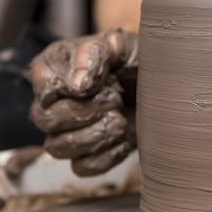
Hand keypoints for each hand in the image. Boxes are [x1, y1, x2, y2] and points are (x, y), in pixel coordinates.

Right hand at [28, 29, 137, 175]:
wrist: (169, 87)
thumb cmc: (140, 60)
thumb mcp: (122, 45)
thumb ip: (95, 53)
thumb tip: (76, 84)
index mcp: (57, 67)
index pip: (42, 84)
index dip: (65, 87)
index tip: (93, 84)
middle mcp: (57, 100)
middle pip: (45, 119)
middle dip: (83, 111)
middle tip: (115, 99)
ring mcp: (71, 130)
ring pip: (57, 148)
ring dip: (93, 135)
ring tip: (120, 119)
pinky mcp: (91, 152)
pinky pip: (83, 167)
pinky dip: (106, 155)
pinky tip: (125, 138)